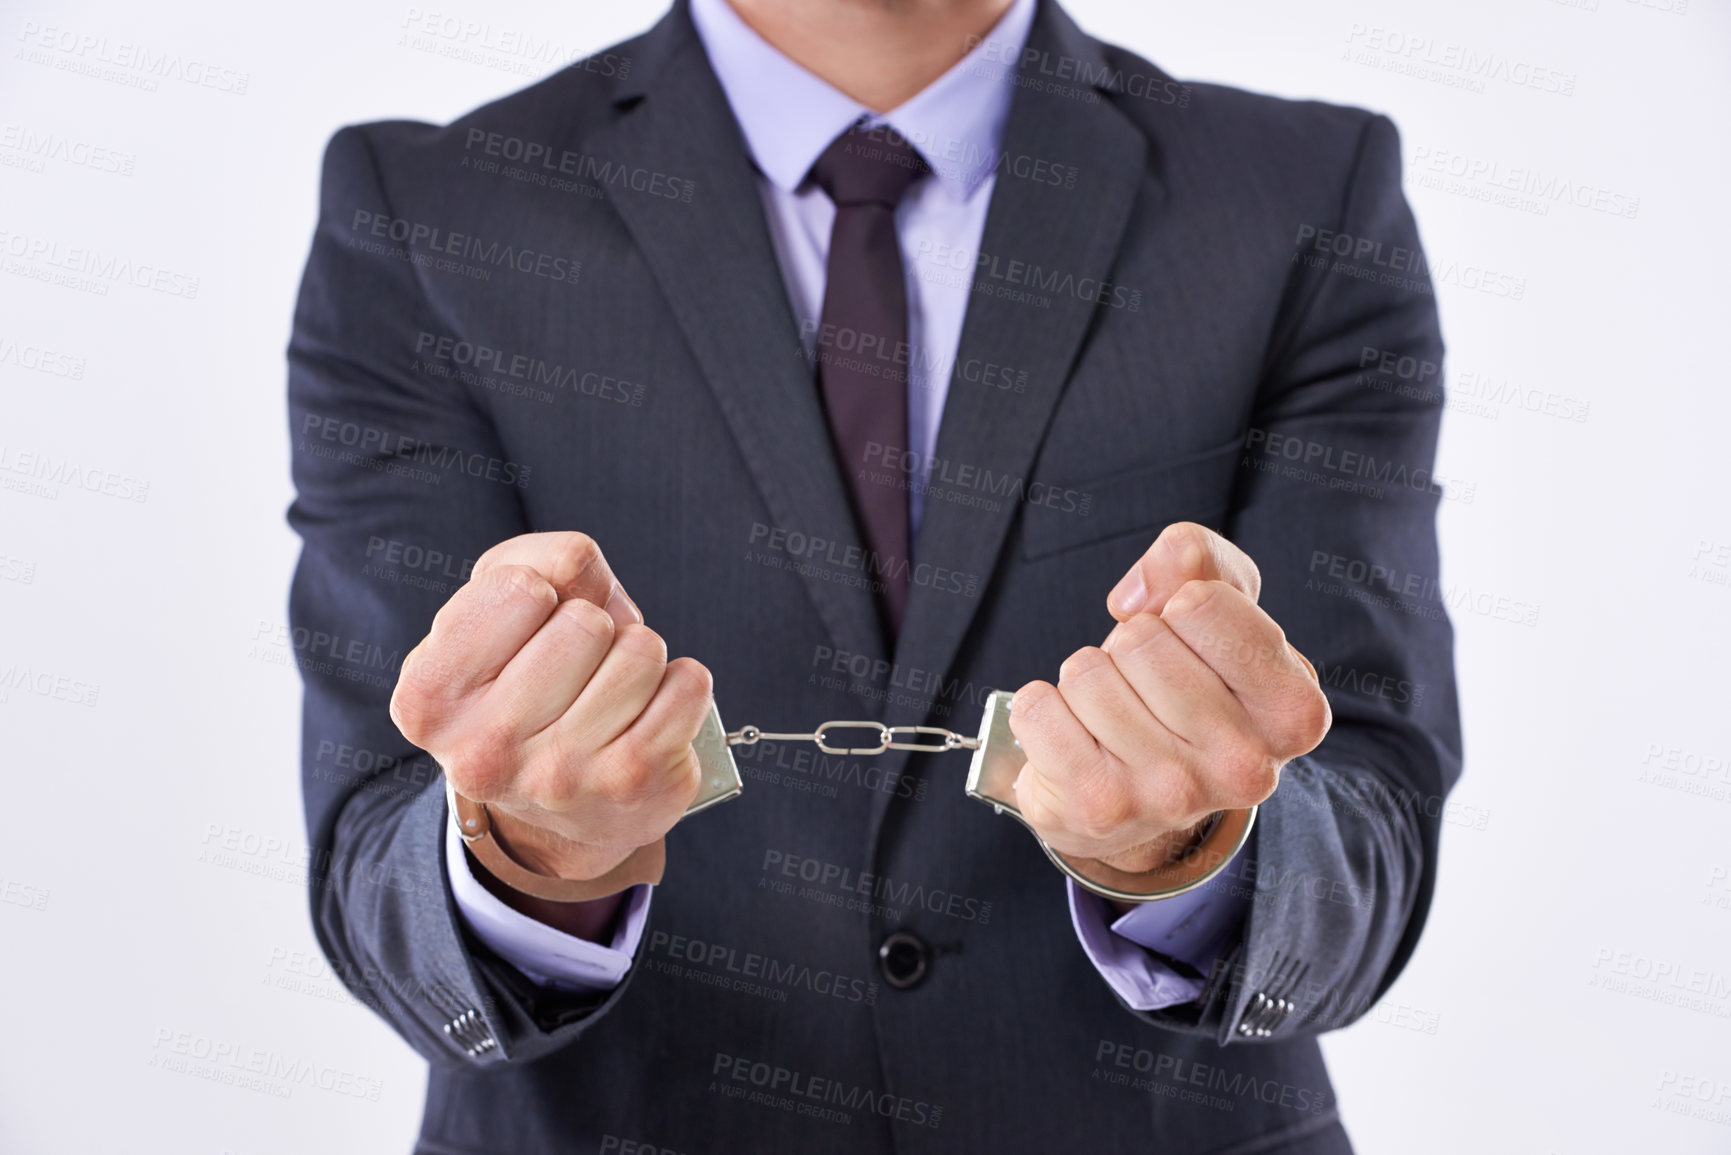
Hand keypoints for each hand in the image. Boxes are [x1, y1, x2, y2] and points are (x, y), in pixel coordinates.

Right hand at [390, 532, 711, 884]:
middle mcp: (484, 749)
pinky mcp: (633, 786)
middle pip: (585, 622)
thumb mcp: (500, 614)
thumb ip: (533, 560)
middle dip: (592, 628)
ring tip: (609, 694)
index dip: (540, 593)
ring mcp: (561, 776)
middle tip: (575, 671)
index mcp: (429, 695)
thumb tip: (576, 562)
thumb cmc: (527, 682)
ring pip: (641, 650)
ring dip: (636, 657)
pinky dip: (681, 684)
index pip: (520, 588)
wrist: (558, 806)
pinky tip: (649, 713)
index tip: (528, 635)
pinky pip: (688, 685)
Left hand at [1009, 522, 1330, 874]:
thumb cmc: (1186, 681)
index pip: (1201, 603)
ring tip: (1114, 715)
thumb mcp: (1218, 608)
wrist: (1138, 793)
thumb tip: (1134, 595)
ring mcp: (1172, 794)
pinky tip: (1075, 739)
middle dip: (1130, 647)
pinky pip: (1036, 709)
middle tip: (1146, 687)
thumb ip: (1196, 560)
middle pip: (1140, 638)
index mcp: (1294, 712)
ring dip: (1087, 681)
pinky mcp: (1100, 808)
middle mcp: (1244, 765)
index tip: (1190, 641)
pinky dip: (1041, 709)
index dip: (1180, 604)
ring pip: (1086, 672)